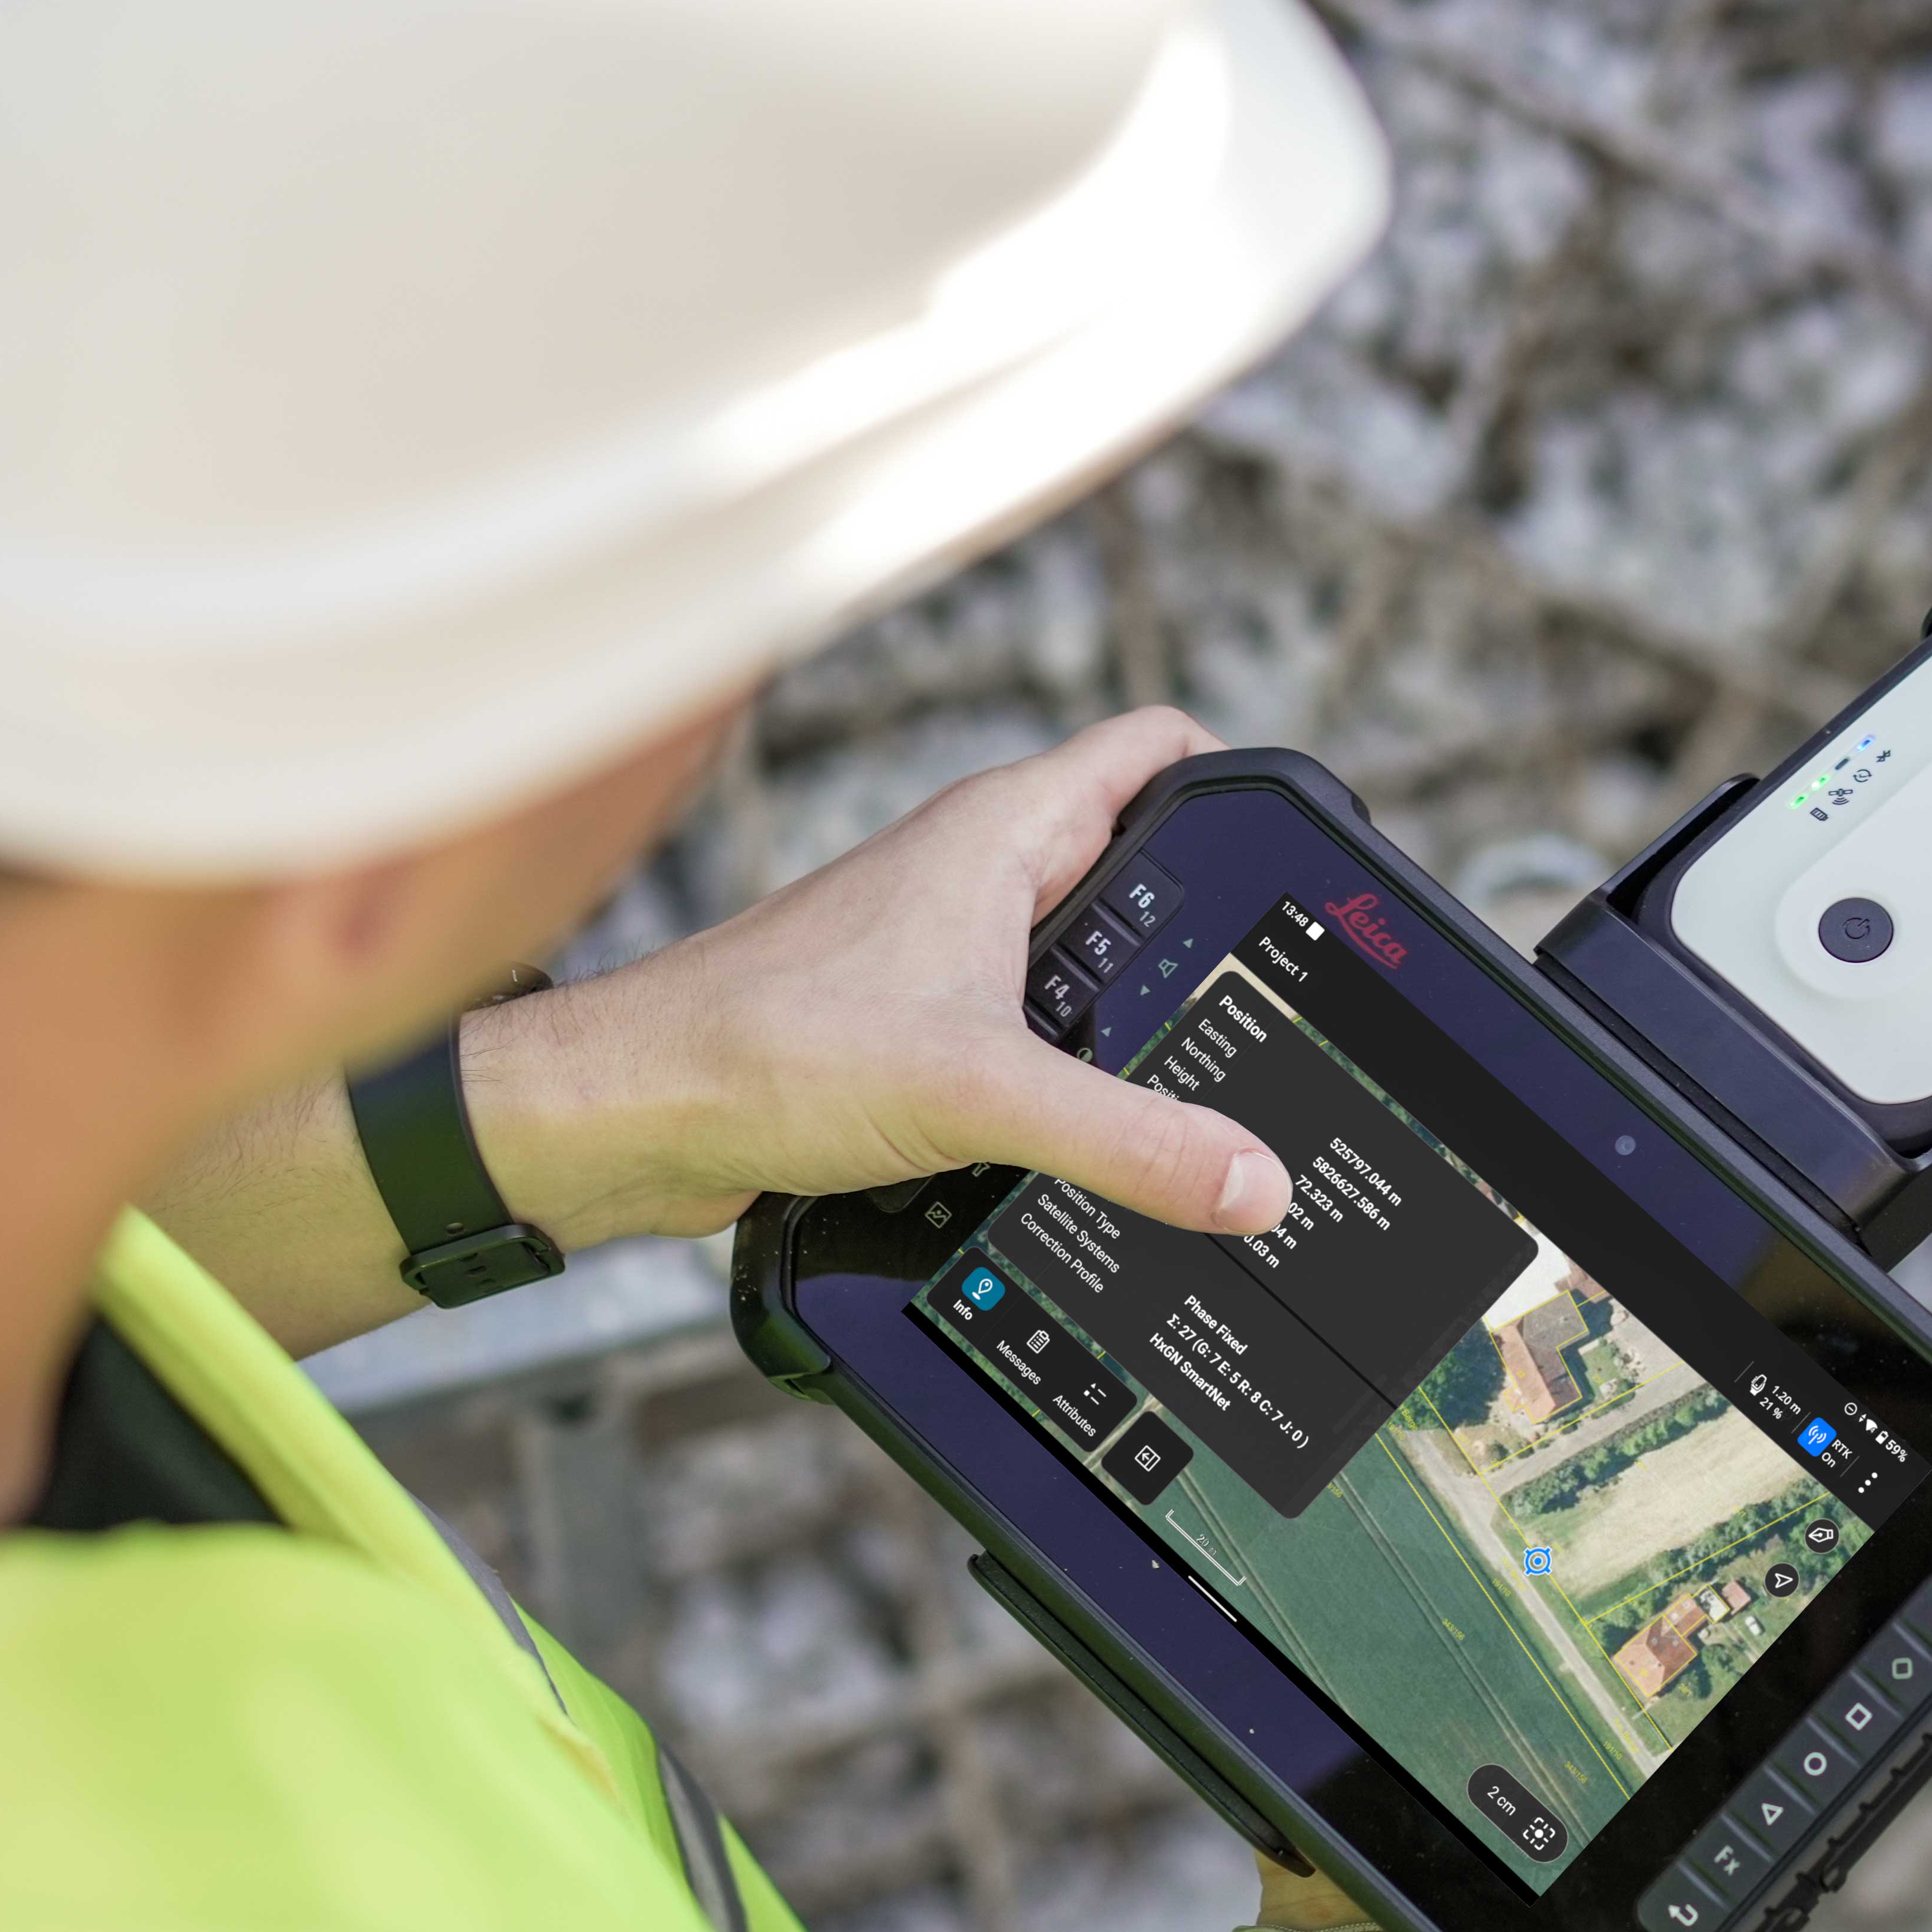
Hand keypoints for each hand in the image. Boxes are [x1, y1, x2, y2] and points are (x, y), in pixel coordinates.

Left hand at [474, 710, 1290, 1246]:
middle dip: (1204, 933)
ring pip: (1082, 957)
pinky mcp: (911, 1020)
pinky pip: (1028, 1027)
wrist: (629, 1113)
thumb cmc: (761, 1048)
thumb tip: (1254, 1181)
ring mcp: (941, 944)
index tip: (1302, 864)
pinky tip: (1092, 1139)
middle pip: (1139, 869)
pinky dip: (1070, 1072)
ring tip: (1195, 1085)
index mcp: (1001, 832)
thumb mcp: (982, 1093)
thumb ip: (1129, 1141)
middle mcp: (973, 870)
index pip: (1159, 750)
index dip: (1240, 786)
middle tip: (1269, 1007)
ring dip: (1133, 1017)